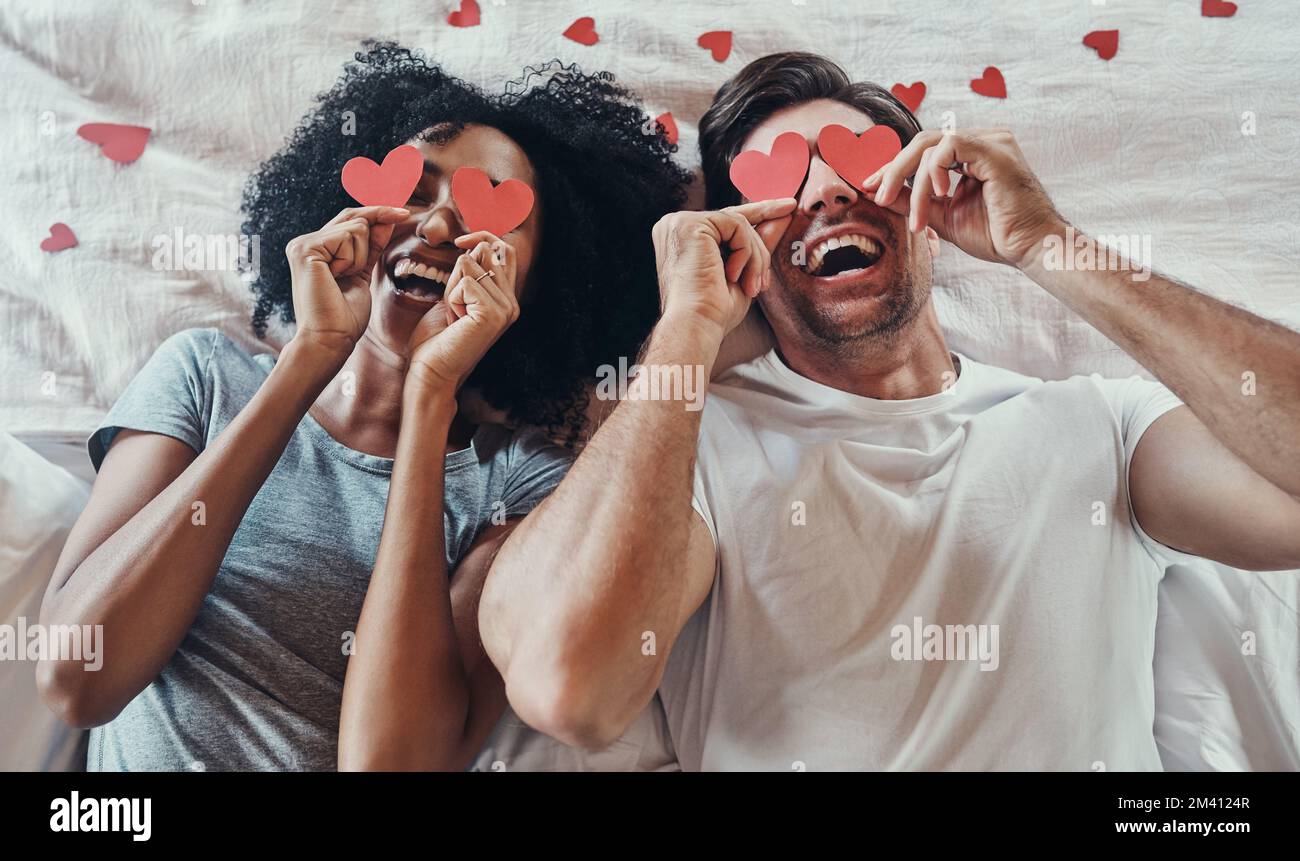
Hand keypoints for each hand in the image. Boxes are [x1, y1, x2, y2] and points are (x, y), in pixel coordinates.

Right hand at [284, 205, 407, 357]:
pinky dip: (352, 258)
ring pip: (356, 227)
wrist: (330, 338)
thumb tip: (386, 219)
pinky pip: (348, 236)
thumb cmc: (345, 315)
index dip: (378, 214)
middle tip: (355, 272)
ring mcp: (303, 244)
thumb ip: (370, 246)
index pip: (351, 220)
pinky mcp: (306, 248)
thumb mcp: (362, 273)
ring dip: (360, 257)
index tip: (404, 213)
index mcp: (316, 249)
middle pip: (355, 218)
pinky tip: (337, 277)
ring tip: (342, 279)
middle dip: (370, 241)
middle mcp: (305, 242)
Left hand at [406, 232, 519, 391]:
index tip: (459, 242)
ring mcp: (506, 309)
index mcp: (507, 299)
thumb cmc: (438, 338)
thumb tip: (473, 245)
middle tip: (453, 304)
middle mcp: (512, 303)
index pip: (505, 250)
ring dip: (452, 286)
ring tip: (454, 315)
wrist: (432, 372)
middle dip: (459, 271)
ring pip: (470, 263)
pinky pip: (465, 280)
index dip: (483, 237)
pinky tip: (455, 321)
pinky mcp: (493, 313)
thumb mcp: (456, 297)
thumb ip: (470, 274)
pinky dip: (451, 297)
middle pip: (485, 252)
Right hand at [651, 198, 796, 344]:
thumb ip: (759, 242)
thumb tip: (785, 215)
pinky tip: (732, 276)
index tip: (788, 206)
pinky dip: (745, 253)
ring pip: (740, 223)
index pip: (727, 221)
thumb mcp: (744, 272)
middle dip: (759, 251)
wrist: (696, 326)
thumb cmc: (714, 311)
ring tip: (751, 287)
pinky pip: (737, 225)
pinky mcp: (690, 224)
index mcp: (683, 238)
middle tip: (763, 283)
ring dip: (754, 258)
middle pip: (736, 222)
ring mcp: (680, 222)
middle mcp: (676, 226)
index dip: (760, 213)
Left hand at [864, 128, 1064, 269]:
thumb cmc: (995, 235)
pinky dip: (934, 172)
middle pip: (923, 142)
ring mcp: (991, 141)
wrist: (1030, 249)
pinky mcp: (995, 150)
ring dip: (913, 183)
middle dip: (893, 169)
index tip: (869, 187)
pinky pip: (949, 147)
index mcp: (971, 154)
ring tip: (917, 219)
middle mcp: (982, 141)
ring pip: (931, 146)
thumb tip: (879, 193)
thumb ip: (912, 201)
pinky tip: (939, 196)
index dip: (893, 167)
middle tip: (877, 196)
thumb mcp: (941, 216)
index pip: (924, 150)